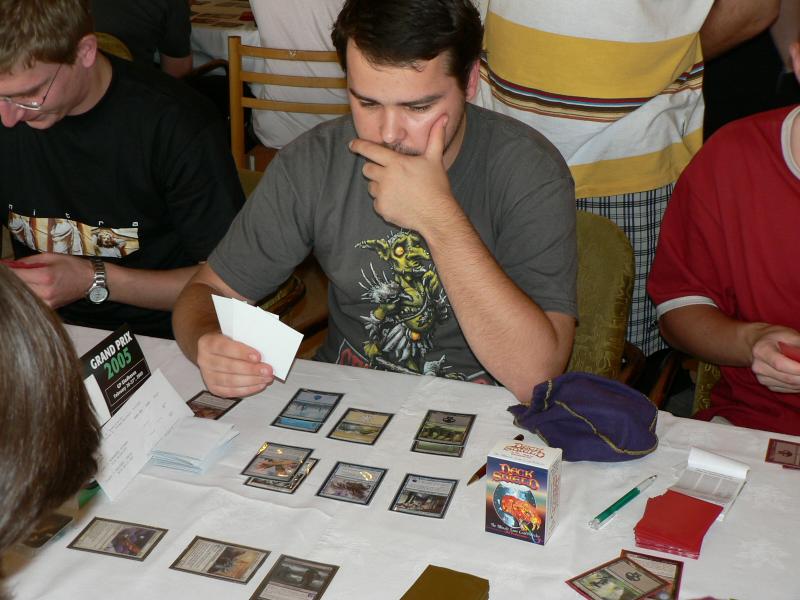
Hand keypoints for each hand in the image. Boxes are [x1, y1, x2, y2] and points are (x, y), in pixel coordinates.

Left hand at [8, 253, 92, 307]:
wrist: (91, 280)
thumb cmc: (73, 266)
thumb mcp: (50, 257)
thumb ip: (28, 261)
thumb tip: (9, 264)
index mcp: (45, 276)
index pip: (16, 274)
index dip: (7, 270)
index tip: (4, 267)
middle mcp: (44, 292)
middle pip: (17, 287)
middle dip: (12, 279)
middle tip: (10, 273)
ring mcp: (46, 302)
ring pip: (22, 295)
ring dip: (18, 288)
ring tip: (20, 280)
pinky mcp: (48, 308)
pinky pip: (31, 301)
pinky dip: (26, 294)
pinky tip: (28, 288)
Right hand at [196, 332, 273, 396]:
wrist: (214, 350)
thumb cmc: (227, 342)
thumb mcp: (233, 334)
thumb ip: (245, 340)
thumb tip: (264, 349)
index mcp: (208, 343)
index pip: (224, 347)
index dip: (242, 353)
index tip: (257, 356)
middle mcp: (205, 360)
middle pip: (229, 366)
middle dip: (251, 369)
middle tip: (267, 369)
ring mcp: (207, 375)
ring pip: (230, 381)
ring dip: (252, 380)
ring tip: (266, 377)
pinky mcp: (213, 387)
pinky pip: (231, 391)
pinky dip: (247, 389)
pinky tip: (258, 384)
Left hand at [349, 114, 459, 234]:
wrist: (437, 215)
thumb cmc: (436, 186)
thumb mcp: (435, 159)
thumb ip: (435, 137)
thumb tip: (444, 117)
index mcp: (396, 162)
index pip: (370, 150)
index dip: (359, 146)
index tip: (352, 144)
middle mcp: (385, 177)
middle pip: (367, 169)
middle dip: (374, 168)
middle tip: (388, 173)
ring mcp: (382, 194)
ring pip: (371, 186)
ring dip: (379, 186)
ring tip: (397, 189)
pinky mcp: (382, 209)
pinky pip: (376, 202)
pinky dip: (384, 202)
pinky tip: (399, 202)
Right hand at [750, 325, 799, 392]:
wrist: (756, 344)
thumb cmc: (775, 337)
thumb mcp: (788, 334)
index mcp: (761, 351)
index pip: (781, 364)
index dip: (799, 369)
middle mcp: (758, 366)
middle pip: (788, 378)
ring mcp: (762, 378)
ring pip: (791, 385)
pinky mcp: (767, 384)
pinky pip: (788, 388)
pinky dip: (799, 384)